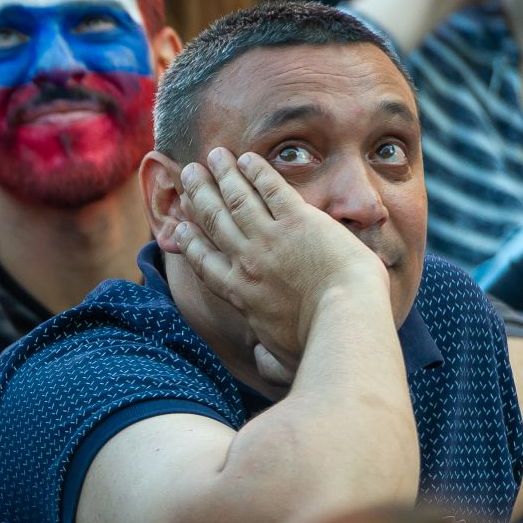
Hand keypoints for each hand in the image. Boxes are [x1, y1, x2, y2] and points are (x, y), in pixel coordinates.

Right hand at [163, 149, 391, 376]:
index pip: (204, 260)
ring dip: (222, 175)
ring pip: (237, 198)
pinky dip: (257, 171)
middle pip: (214, 221)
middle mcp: (247, 261)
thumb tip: (261, 365)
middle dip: (199, 195)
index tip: (178, 225)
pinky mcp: (299, 220)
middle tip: (188, 175)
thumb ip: (268, 361)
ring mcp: (271, 238)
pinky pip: (272, 188)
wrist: (344, 319)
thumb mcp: (284, 361)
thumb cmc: (317, 347)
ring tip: (211, 157)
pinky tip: (247, 158)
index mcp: (239, 294)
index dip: (188, 239)